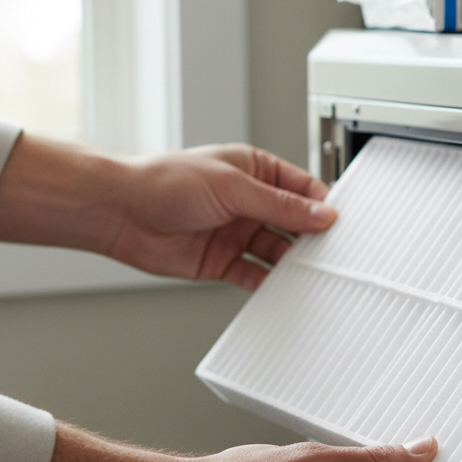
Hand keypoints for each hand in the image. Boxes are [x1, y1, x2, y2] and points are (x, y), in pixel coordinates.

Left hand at [109, 144, 335, 287]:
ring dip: (293, 264)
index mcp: (255, 170)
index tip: (342, 225)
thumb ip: (280, 206)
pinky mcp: (221, 261)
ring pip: (276, 252)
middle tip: (333, 255)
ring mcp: (235, 232)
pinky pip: (254, 275)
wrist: (120, 211)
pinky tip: (282, 290)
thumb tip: (320, 214)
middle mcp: (248, 202)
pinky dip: (269, 284)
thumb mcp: (233, 187)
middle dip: (312, 239)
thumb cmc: (164, 180)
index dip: (322, 207)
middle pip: (293, 224)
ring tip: (311, 275)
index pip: (302, 190)